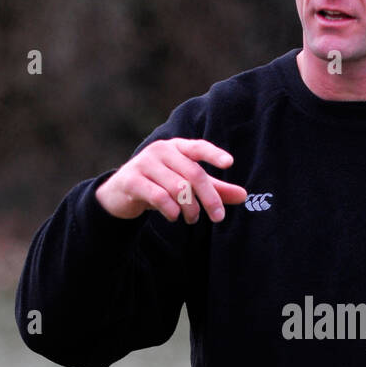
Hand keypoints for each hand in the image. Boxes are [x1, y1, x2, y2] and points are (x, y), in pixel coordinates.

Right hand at [95, 137, 247, 222]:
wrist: (121, 192)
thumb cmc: (161, 184)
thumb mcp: (188, 186)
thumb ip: (215, 189)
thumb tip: (244, 195)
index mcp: (177, 147)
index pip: (198, 147)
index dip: (213, 154)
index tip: (229, 163)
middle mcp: (161, 150)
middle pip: (193, 174)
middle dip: (210, 198)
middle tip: (218, 218)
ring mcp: (144, 163)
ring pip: (178, 188)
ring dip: (190, 209)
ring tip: (192, 219)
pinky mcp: (131, 180)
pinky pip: (158, 197)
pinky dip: (171, 211)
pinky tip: (173, 217)